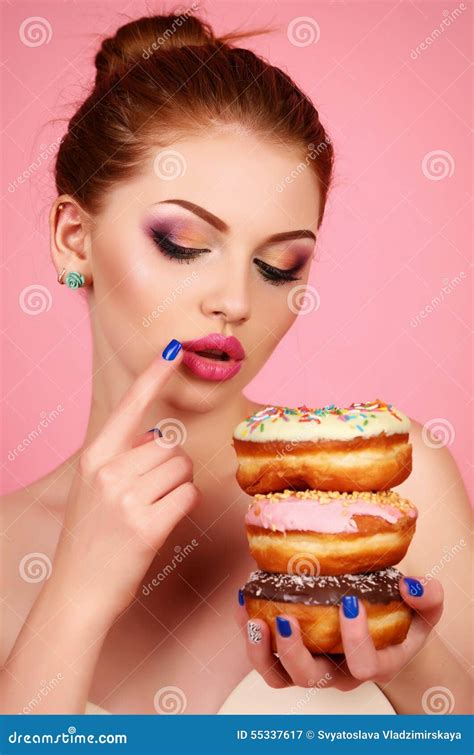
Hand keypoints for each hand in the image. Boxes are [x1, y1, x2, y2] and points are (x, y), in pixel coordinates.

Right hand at [49, 346, 200, 622]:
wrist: (78, 591)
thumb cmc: (91, 538)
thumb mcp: (93, 489)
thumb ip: (122, 458)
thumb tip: (157, 438)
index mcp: (94, 458)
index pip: (129, 407)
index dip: (153, 376)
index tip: (171, 350)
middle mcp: (108, 472)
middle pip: (170, 445)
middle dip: (174, 466)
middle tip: (157, 491)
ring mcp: (127, 498)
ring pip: (183, 469)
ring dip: (181, 486)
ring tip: (157, 508)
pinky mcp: (147, 525)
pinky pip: (188, 496)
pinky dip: (186, 505)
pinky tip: (166, 520)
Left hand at [235, 577, 443, 689]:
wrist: (384, 629)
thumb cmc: (403, 618)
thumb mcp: (425, 609)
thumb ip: (428, 598)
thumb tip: (409, 585)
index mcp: (376, 663)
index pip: (365, 665)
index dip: (356, 639)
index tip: (349, 600)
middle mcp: (339, 672)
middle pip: (312, 678)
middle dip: (295, 653)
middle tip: (286, 618)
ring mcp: (311, 667)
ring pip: (279, 676)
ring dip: (261, 651)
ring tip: (255, 618)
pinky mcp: (288, 656)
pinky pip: (263, 657)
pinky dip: (248, 633)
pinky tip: (245, 602)